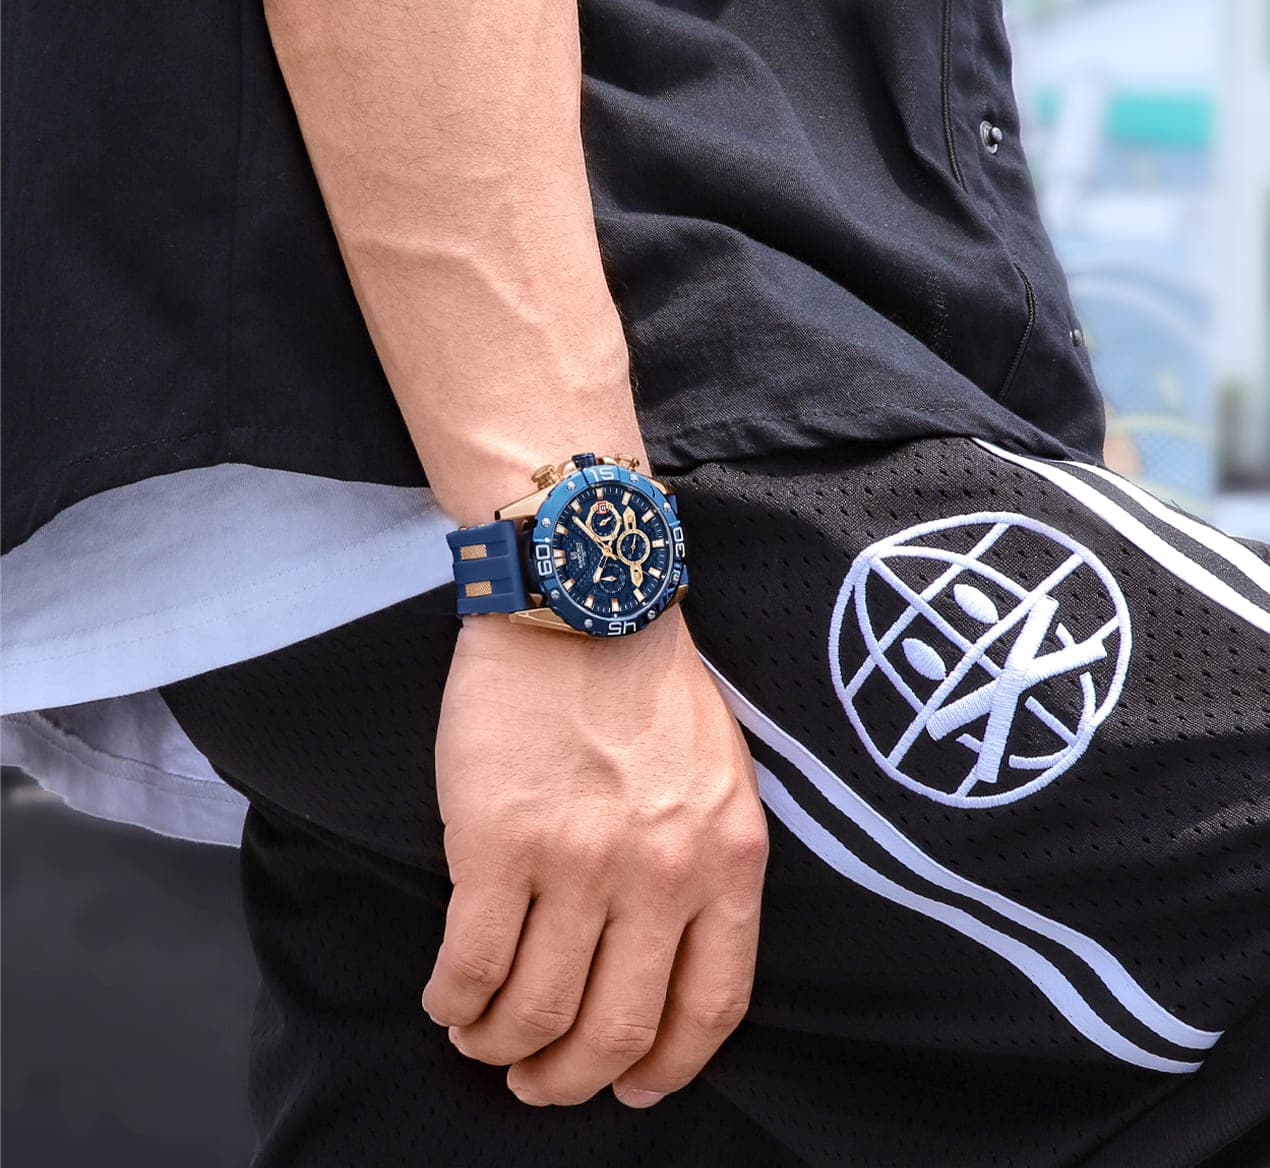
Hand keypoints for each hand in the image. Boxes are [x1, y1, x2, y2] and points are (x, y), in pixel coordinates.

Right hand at [421, 608, 768, 1107]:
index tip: (633, 1088)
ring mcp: (575, 861)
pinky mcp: (495, 841)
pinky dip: (454, 1003)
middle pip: (615, 1029)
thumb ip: (710, 868)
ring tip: (485, 1042)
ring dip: (502, 1047)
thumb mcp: (722, 780)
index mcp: (726, 861)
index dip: (667, 1067)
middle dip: (571, 1080)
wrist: (578, 603)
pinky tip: (448, 1002)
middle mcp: (658, 873)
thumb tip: (664, 956)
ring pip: (535, 1010)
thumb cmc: (650, 688)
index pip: (710, 1006)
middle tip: (540, 1086)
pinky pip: (470, 963)